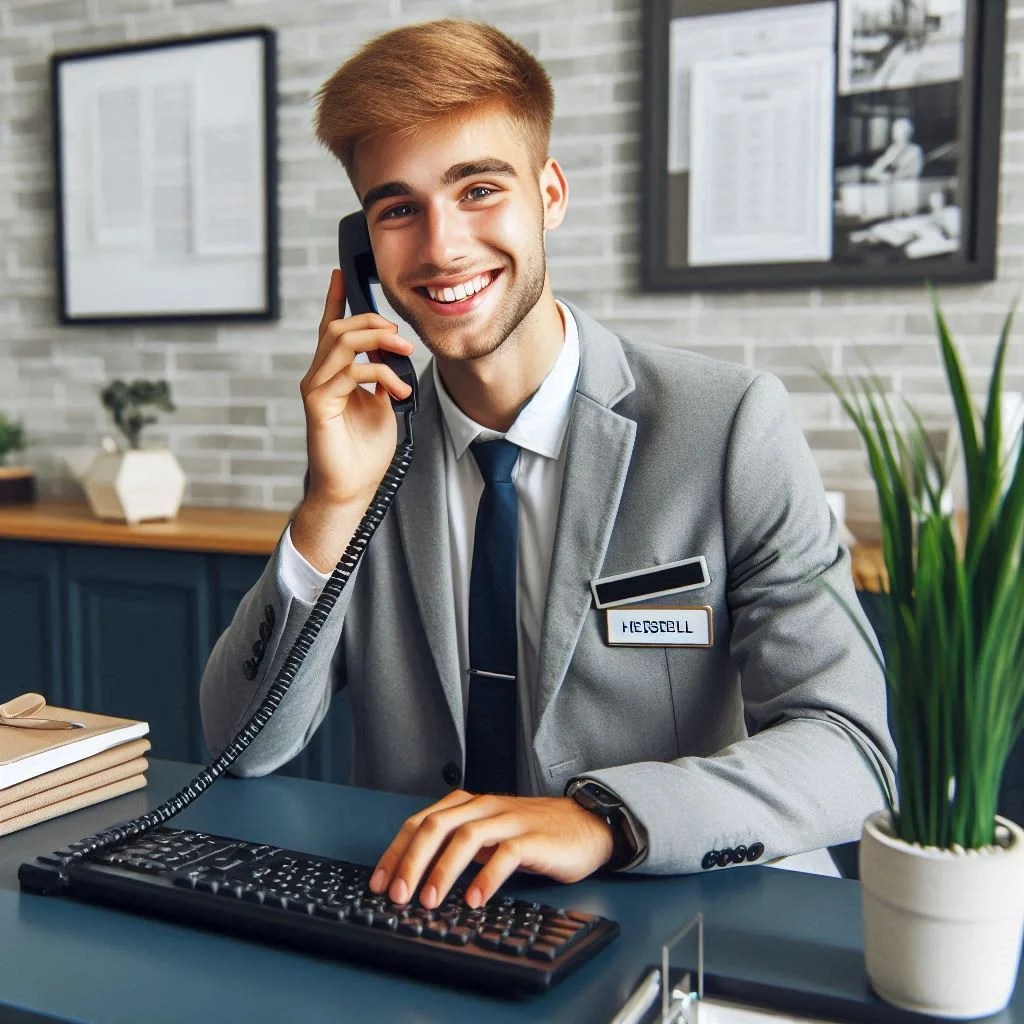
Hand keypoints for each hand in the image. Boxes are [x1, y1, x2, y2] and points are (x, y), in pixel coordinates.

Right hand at [291, 270, 413, 569]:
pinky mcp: (318, 404)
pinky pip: (347, 372)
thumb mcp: (384, 405)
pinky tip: (397, 389)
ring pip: (340, 343)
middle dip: (373, 322)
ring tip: (405, 357)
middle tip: (402, 338)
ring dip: (378, 343)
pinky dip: (378, 374)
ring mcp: (317, 389)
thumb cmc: (365, 452)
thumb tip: (393, 356)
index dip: (336, 299)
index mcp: (335, 374)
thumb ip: (384, 377)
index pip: (332, 329)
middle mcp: (320, 376)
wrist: (353, 489)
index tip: (342, 274)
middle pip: (339, 328)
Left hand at [368, 790, 614, 909]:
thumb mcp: (488, 837)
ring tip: (429, 900)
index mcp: (468, 805)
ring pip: (467, 836)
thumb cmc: (533, 834)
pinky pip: (506, 854)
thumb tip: (417, 879)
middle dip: (411, 861)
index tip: (379, 883)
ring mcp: (509, 820)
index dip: (396, 852)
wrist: (585, 825)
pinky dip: (486, 877)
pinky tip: (474, 899)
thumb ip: (457, 849)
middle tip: (397, 895)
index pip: (421, 822)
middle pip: (437, 826)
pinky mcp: (534, 838)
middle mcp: (484, 807)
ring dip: (443, 869)